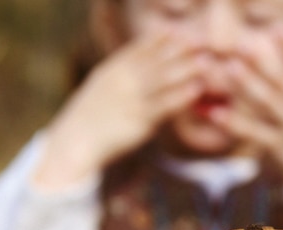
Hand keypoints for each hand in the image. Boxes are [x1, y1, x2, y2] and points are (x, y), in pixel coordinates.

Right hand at [34, 32, 204, 188]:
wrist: (75, 143)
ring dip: (187, 68)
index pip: (138, 49)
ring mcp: (132, 99)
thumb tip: (125, 79)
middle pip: (156, 59)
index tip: (176, 32)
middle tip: (201, 40)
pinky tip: (196, 89)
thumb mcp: (96, 93)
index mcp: (111, 71)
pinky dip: (182, 95)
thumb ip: (114, 82)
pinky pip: (165, 105)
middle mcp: (123, 80)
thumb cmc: (85, 123)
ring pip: (164, 79)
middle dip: (180, 49)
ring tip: (206, 61)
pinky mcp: (140, 120)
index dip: (159, 40)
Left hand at [210, 28, 282, 197]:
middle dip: (262, 62)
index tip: (275, 29)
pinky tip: (218, 113)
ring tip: (229, 68)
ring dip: (247, 85)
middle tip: (241, 45)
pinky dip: (235, 123)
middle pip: (282, 81)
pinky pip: (253, 133)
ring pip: (267, 103)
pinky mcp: (277, 146)